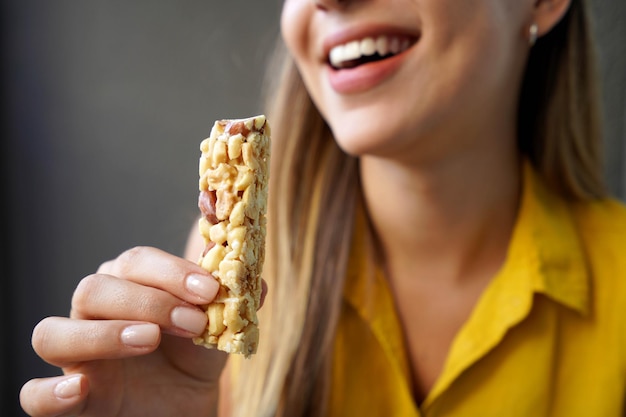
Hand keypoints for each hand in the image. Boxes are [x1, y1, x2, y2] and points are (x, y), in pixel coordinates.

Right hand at [20, 246, 225, 416]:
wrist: (183, 407)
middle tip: (192, 321)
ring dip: (102, 334)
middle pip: (95, 288)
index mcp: (129, 286)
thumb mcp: (219, 326)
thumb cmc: (193, 358)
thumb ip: (234, 300)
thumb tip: (258, 282)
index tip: (209, 288)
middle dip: (149, 301)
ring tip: (148, 340)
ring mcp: (77, 355)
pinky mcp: (69, 398)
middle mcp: (95, 313)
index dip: (171, 271)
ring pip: (53, 333)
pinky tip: (82, 387)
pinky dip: (51, 390)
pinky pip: (34, 393)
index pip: (136, 261)